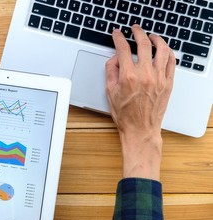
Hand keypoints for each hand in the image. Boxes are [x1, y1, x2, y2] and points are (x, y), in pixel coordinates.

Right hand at [106, 25, 175, 179]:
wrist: (140, 129)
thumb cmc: (125, 115)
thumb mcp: (110, 93)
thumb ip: (111, 72)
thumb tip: (115, 59)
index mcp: (128, 77)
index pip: (123, 49)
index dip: (119, 38)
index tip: (117, 34)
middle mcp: (145, 75)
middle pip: (144, 44)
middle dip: (138, 32)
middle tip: (134, 29)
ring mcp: (159, 78)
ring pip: (162, 50)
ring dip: (156, 39)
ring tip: (151, 36)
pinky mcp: (168, 83)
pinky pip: (172, 62)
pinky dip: (168, 52)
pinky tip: (164, 49)